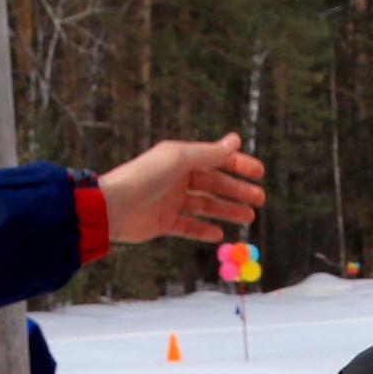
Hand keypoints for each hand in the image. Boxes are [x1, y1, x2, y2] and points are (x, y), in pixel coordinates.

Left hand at [98, 133, 266, 244]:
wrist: (112, 207)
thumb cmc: (145, 177)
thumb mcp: (179, 159)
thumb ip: (209, 153)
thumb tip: (236, 139)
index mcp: (180, 158)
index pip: (215, 159)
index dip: (238, 165)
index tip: (259, 173)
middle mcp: (176, 178)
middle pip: (214, 184)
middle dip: (238, 191)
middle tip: (260, 199)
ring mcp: (170, 201)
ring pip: (205, 206)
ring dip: (227, 211)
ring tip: (248, 217)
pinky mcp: (164, 223)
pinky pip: (189, 227)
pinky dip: (204, 230)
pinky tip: (220, 233)